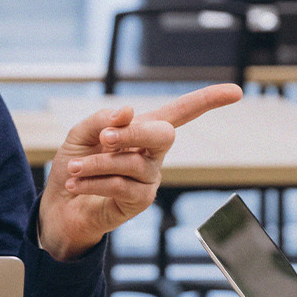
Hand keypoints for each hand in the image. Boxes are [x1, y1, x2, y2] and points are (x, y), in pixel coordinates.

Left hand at [35, 84, 241, 260]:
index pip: (182, 112)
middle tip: (104, 137)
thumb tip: (128, 111)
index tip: (236, 92)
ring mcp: (149, 178)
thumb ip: (102, 120)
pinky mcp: (140, 201)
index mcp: (143, 129)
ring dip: (98, 163)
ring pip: (132, 162)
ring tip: (75, 169)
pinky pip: (121, 185)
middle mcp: (153, 153)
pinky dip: (94, 182)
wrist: (61, 204)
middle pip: (164, 134)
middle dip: (133, 132)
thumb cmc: (75, 165)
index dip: (209, 101)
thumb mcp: (81, 134)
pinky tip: (77, 183)